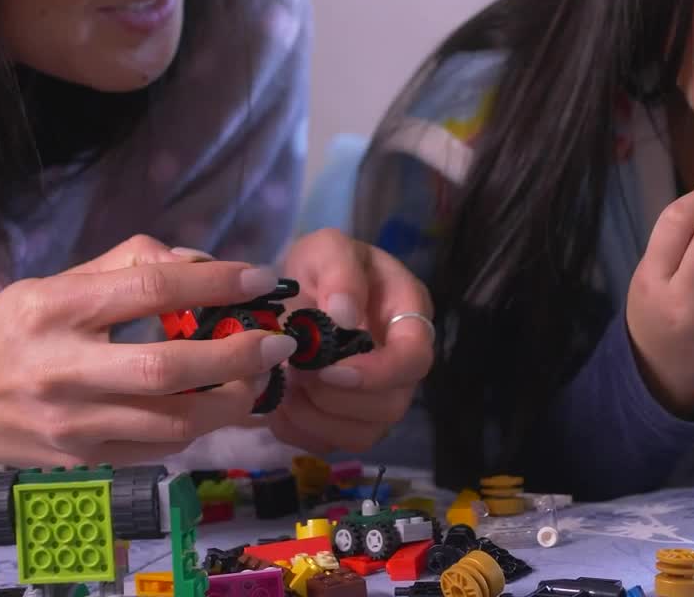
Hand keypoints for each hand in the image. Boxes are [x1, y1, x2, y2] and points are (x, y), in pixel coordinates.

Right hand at [0, 235, 292, 476]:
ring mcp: (73, 422)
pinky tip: (215, 405)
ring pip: (173, 421)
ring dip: (231, 401)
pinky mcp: (83, 458)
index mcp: (56, 309)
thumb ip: (130, 265)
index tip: (261, 279)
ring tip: (257, 378)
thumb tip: (203, 264)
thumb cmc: (9, 332)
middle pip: (169, 367)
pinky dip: (198, 427)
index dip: (214, 283)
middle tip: (278, 343)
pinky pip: (160, 448)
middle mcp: (63, 367)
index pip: (149, 289)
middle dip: (237, 356)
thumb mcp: (55, 283)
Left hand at [267, 229, 433, 453]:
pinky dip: (299, 431)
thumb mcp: (327, 249)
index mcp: (408, 318)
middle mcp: (401, 365)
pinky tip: (280, 403)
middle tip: (296, 372)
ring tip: (285, 386)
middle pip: (391, 406)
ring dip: (316, 418)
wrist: (298, 289)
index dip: (377, 374)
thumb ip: (340, 273)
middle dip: (337, 398)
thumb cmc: (321, 266)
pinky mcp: (347, 419)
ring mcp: (377, 396)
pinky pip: (330, 444)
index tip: (330, 369)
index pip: (414, 360)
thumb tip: (343, 317)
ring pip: (364, 434)